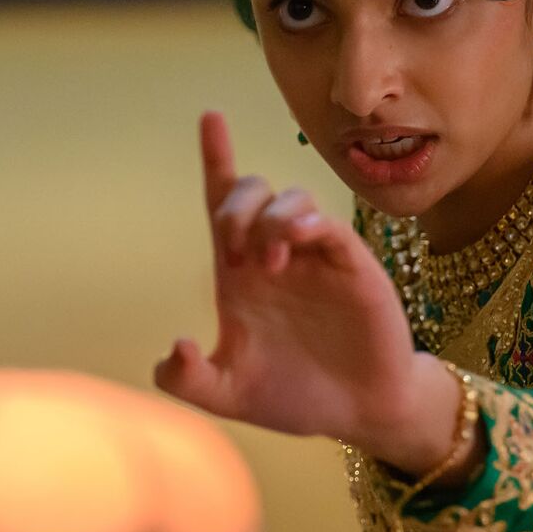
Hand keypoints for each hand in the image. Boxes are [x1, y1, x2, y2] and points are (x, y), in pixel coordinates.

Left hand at [153, 112, 430, 449]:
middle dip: (236, 203)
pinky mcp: (352, 268)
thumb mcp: (227, 395)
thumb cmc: (294, 395)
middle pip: (253, 191)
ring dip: (272, 219)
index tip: (211, 117)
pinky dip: (310, 224)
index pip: (222, 203)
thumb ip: (187, 380)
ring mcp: (315, 258)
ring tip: (269, 264)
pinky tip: (298, 244)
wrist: (358, 414)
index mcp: (241, 275)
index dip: (217, 158)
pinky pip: (330, 225)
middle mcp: (276, 255)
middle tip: (235, 251)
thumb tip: (175, 346)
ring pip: (292, 199)